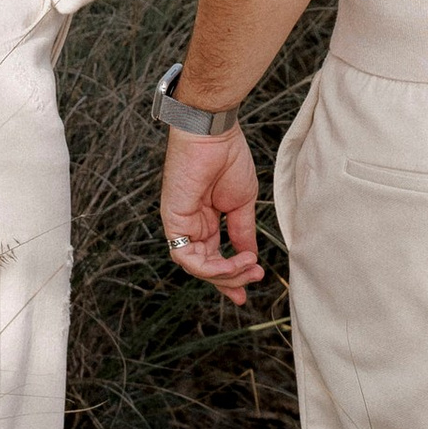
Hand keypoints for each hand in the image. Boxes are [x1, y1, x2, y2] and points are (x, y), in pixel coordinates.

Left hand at [161, 124, 262, 298]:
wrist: (214, 134)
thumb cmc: (228, 159)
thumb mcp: (241, 204)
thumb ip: (241, 232)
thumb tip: (250, 257)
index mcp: (205, 221)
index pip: (213, 258)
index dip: (229, 278)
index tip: (245, 294)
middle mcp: (190, 226)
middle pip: (205, 267)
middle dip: (230, 279)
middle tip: (254, 278)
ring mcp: (180, 225)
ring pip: (196, 267)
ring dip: (224, 274)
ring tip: (248, 267)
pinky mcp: (173, 221)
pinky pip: (186, 256)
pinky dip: (211, 266)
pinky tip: (234, 261)